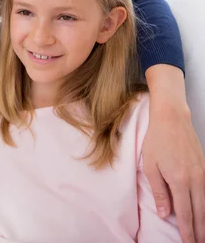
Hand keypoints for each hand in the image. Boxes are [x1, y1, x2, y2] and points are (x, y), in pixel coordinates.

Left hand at [143, 65, 204, 242]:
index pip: (186, 214)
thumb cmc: (157, 141)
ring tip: (202, 234)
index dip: (187, 231)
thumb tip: (165, 213)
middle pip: (200, 212)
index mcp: (180, 181)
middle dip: (200, 231)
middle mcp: (195, 179)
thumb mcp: (151, 167)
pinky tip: (204, 212)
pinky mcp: (204, 167)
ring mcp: (203, 173)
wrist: (172, 118)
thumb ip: (160, 192)